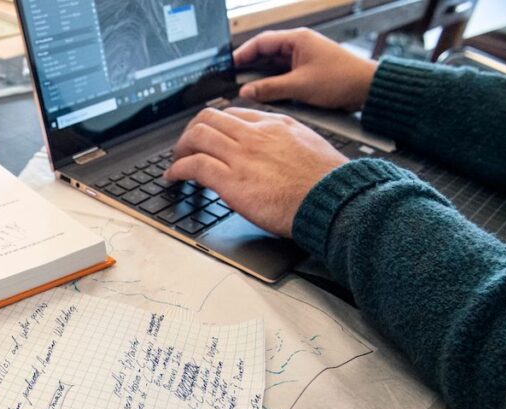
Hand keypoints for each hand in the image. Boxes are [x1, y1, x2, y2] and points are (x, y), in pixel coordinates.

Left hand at [164, 107, 347, 237]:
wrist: (332, 198)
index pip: (234, 113)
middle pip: (209, 118)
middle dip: (191, 131)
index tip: (209, 134)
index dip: (215, 124)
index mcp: (275, 124)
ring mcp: (241, 155)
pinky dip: (177, 169)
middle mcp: (255, 135)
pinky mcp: (231, 180)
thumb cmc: (326, 182)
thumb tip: (272, 153)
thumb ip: (284, 143)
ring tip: (177, 160)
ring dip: (180, 148)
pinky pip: (194, 166)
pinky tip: (173, 176)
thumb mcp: (307, 146)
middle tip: (186, 145)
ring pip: (197, 136)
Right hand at [234, 28, 377, 110]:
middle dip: (249, 69)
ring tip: (249, 92)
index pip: (261, 42)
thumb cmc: (342, 79)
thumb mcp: (300, 86)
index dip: (242, 54)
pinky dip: (273, 86)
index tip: (228, 66)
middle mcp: (299, 47)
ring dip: (262, 80)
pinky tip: (267, 96)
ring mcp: (303, 60)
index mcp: (297, 40)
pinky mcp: (306, 74)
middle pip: (265, 55)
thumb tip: (246, 92)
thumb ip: (270, 89)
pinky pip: (283, 78)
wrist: (367, 89)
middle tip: (234, 83)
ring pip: (273, 69)